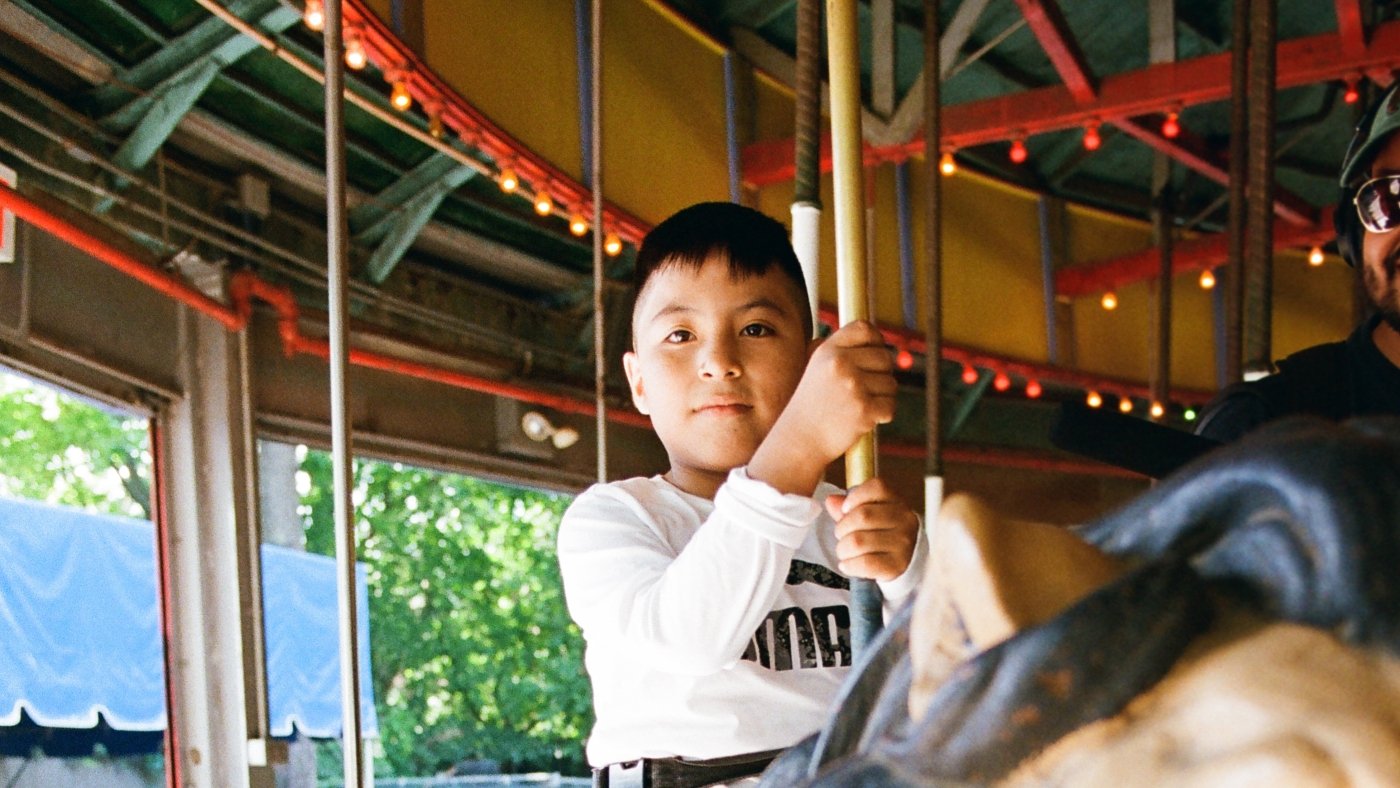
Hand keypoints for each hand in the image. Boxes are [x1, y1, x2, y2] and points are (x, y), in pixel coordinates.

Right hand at [773, 320, 896, 463]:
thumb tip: (879, 340)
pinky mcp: (864, 410)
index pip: (865, 329)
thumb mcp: (818, 368)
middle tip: (863, 389)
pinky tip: (864, 418)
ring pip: (890, 383)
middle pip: (884, 357)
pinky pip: (890, 406)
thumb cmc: (813, 404)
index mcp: (828, 350)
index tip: (872, 354)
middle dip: (881, 374)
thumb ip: (843, 350)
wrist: (800, 439)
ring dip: (882, 396)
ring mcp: (853, 387)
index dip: (875, 340)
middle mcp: (840, 364)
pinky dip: (882, 414)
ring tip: (858, 406)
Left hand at [826, 478, 917, 580]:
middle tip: (841, 535)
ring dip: (843, 548)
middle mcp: (905, 520)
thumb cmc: (882, 531)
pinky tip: (846, 564)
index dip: (854, 497)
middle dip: (842, 527)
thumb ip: (849, 506)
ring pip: (859, 541)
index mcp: (898, 501)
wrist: (906, 558)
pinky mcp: (898, 565)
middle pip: (863, 515)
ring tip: (843, 551)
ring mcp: (903, 543)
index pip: (877, 488)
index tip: (844, 509)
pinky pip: (865, 563)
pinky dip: (849, 565)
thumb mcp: (868, 513)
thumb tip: (831, 501)